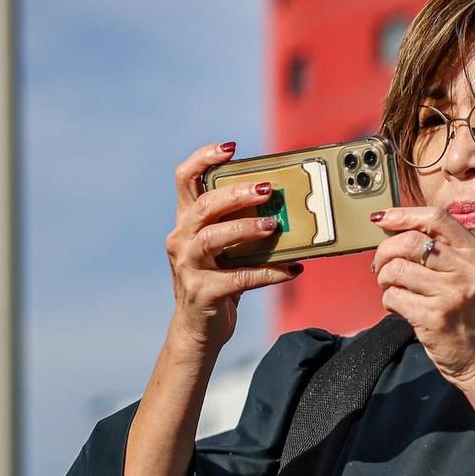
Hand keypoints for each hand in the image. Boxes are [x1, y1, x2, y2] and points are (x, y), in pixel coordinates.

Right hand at [163, 142, 300, 355]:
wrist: (199, 328)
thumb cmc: (217, 278)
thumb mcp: (224, 247)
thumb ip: (239, 223)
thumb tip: (284, 203)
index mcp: (187, 221)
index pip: (185, 179)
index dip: (203, 158)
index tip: (230, 148)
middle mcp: (181, 239)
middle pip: (204, 206)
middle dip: (235, 194)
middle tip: (267, 189)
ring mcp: (188, 266)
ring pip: (213, 239)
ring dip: (245, 229)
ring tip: (273, 226)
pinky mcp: (203, 292)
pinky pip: (240, 278)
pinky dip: (269, 273)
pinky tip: (292, 270)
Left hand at [373, 208, 474, 389]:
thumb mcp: (474, 277)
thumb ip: (447, 254)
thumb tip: (398, 232)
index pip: (436, 218)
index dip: (403, 214)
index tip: (382, 218)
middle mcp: (467, 269)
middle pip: (409, 241)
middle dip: (385, 252)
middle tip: (381, 268)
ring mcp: (452, 292)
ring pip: (396, 269)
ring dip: (385, 280)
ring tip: (394, 290)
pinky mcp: (435, 316)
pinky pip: (393, 297)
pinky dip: (389, 303)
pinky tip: (401, 309)